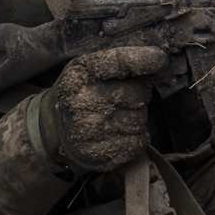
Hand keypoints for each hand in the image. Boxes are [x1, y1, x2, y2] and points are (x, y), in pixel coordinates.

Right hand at [41, 45, 166, 172]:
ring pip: (140, 119)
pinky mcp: (102, 155)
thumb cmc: (78, 92)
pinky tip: (120, 130)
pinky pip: (138, 141)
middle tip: (127, 94)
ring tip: (119, 113)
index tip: (160, 59)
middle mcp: (85, 103)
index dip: (143, 59)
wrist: (54, 128)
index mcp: (81, 75)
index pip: (119, 63)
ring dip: (137, 115)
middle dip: (139, 92)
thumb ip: (116, 63)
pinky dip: (136, 135)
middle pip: (137, 94)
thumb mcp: (87, 69)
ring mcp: (93, 132)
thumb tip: (158, 60)